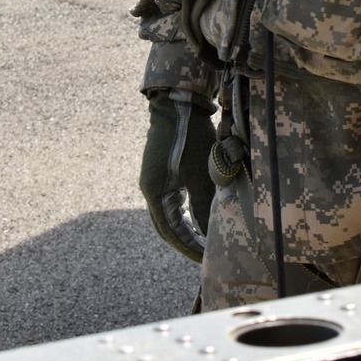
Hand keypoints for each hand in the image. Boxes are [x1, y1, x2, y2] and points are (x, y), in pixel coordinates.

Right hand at [139, 89, 215, 261]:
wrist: (178, 101)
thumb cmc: (190, 136)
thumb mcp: (200, 172)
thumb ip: (203, 205)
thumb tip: (209, 235)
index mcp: (155, 192)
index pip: (171, 231)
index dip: (188, 247)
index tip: (204, 259)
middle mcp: (150, 188)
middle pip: (165, 226)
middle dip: (184, 242)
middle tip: (204, 255)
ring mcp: (154, 179)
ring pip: (167, 214)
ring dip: (183, 229)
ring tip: (202, 240)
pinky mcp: (162, 170)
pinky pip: (170, 201)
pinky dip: (183, 213)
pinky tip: (196, 216)